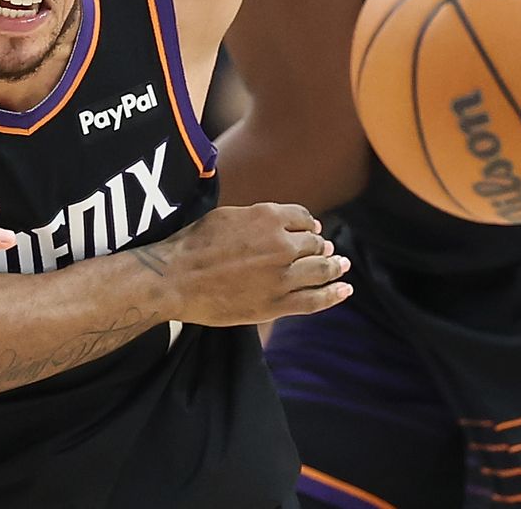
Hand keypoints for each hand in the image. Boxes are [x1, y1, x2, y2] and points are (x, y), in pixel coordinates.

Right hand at [146, 202, 350, 325]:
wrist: (175, 279)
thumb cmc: (193, 244)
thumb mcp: (227, 216)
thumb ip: (257, 218)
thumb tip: (279, 220)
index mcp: (267, 216)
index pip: (302, 218)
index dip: (309, 225)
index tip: (312, 230)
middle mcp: (281, 244)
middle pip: (314, 244)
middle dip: (321, 246)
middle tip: (327, 251)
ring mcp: (282, 276)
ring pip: (320, 269)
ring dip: (335, 266)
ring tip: (342, 266)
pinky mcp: (277, 304)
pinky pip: (315, 299)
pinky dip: (334, 294)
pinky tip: (345, 289)